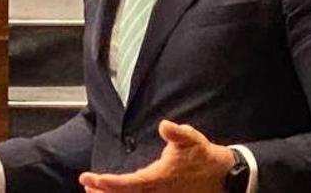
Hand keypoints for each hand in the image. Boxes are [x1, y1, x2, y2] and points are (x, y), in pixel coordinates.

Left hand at [79, 120, 235, 192]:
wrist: (224, 176)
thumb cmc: (203, 156)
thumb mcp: (192, 139)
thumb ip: (177, 133)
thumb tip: (164, 125)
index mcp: (158, 178)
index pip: (127, 184)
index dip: (106, 183)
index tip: (89, 178)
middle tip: (87, 185)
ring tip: (93, 191)